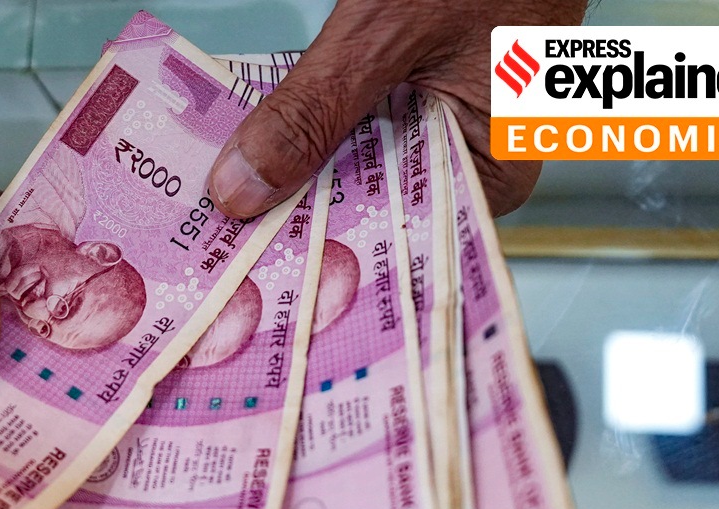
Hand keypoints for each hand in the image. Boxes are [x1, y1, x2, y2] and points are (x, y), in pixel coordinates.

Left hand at [209, 0, 585, 218]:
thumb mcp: (386, 35)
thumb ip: (314, 111)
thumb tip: (246, 184)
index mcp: (492, 168)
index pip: (399, 237)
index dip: (324, 251)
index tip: (255, 264)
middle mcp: (468, 158)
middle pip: (370, 208)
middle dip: (299, 213)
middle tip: (227, 233)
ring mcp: (440, 125)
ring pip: (355, 167)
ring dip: (299, 169)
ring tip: (234, 193)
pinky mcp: (413, 97)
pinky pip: (354, 129)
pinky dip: (313, 129)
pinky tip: (264, 142)